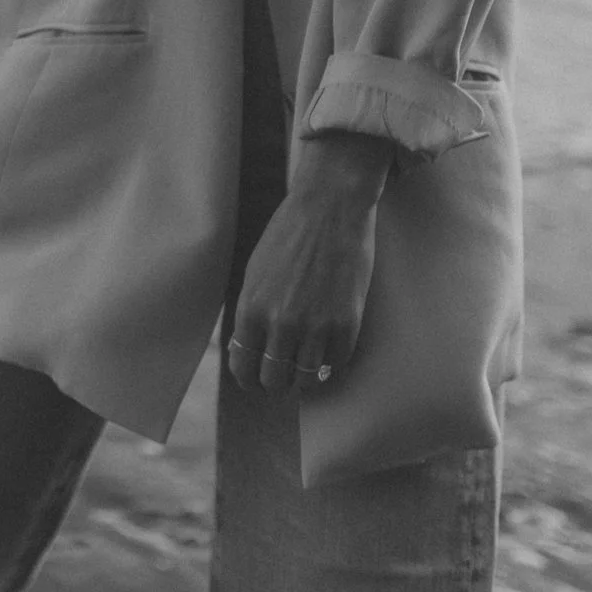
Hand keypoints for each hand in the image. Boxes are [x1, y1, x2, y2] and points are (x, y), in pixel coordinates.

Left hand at [223, 134, 389, 394]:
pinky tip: (327, 353)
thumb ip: (252, 312)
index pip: (244, 367)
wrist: (330, 207)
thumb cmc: (288, 234)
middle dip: (276, 383)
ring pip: (306, 380)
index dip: (249, 379)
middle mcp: (280, 323)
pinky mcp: (347, 322)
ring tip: (306, 369)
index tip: (256, 380)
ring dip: (305, 379)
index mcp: (251, 309)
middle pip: (274, 381)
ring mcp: (316, 325)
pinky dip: (331, 363)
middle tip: (283, 377)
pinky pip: (336, 363)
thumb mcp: (255, 273)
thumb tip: (247, 349)